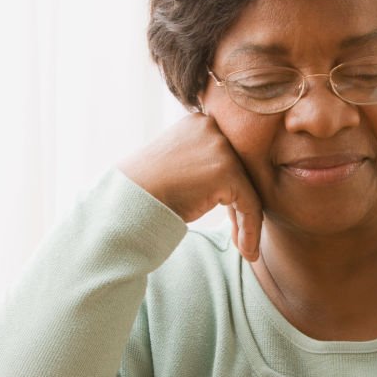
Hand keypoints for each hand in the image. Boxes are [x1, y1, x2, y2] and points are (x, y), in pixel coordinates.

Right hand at [118, 113, 262, 261]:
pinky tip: (248, 253)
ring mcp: (220, 148)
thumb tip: (226, 183)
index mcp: (200, 123)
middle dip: (240, 208)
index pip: (228, 160)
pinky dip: (250, 231)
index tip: (232, 220)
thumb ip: (201, 163)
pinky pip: (249, 205)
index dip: (231, 193)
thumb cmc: (146, 190)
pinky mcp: (226, 170)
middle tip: (241, 238)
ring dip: (247, 223)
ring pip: (248, 191)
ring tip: (246, 250)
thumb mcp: (177, 164)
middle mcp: (212, 128)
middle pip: (241, 174)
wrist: (126, 202)